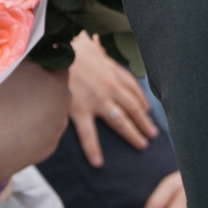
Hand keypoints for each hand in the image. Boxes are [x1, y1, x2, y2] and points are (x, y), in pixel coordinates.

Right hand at [67, 34, 154, 164]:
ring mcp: (97, 100)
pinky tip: (98, 162)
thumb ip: (99, 54)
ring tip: (142, 145)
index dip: (141, 101)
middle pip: (132, 108)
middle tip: (153, 134)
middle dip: (144, 121)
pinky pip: (88, 134)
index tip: (147, 111)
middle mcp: (110, 87)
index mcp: (112, 72)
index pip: (133, 89)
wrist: (54, 49)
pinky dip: (93, 149)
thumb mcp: (92, 46)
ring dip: (132, 134)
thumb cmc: (70, 46)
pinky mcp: (80, 110)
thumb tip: (100, 49)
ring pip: (120, 121)